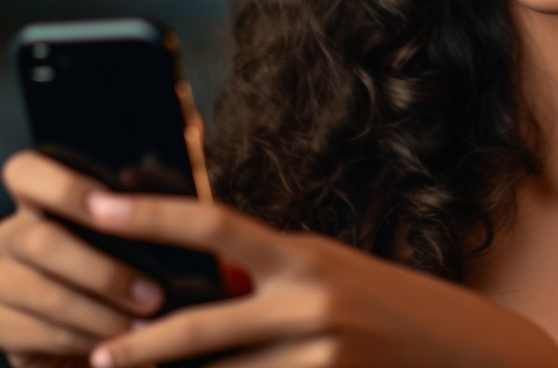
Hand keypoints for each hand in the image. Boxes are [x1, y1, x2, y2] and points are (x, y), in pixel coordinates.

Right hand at [0, 151, 165, 367]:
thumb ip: (156, 190)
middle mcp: (14, 233)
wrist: (123, 332)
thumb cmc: (145, 264)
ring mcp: (1, 279)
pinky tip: (114, 344)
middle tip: (153, 294)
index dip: (61, 186)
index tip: (107, 204)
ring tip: (144, 326)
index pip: (26, 172)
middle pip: (37, 240)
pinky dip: (82, 339)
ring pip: (40, 291)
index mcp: (45, 199)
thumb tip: (157, 157)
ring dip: (98, 311)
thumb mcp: (158, 227)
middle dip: (101, 270)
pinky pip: (34, 331)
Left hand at [83, 192, 557, 367]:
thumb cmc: (387, 305)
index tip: (93, 205)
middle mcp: (309, 300)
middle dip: (137, 345)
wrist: (464, 351)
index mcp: (303, 255)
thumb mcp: (330, 271)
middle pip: (197, 325)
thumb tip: (199, 280)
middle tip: (95, 353)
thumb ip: (268, 275)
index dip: (150, 214)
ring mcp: (319, 354)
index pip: (214, 224)